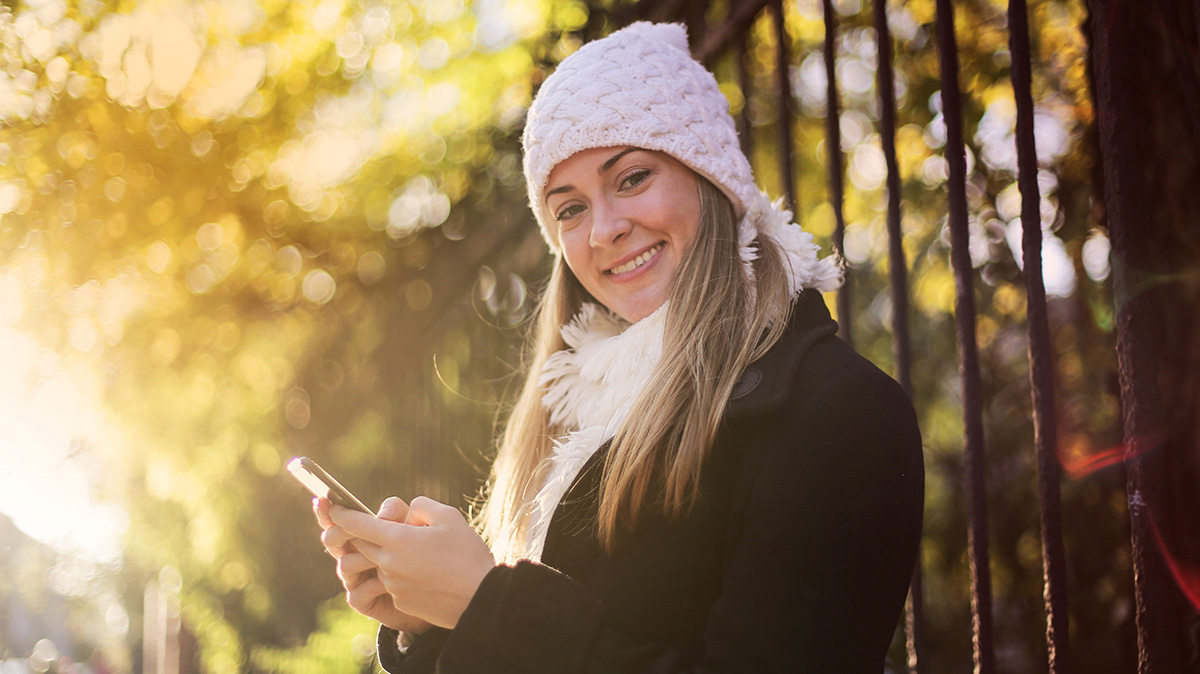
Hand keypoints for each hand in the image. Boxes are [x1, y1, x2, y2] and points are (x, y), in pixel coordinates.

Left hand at [330, 496, 496, 628]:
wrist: (479, 599)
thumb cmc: (468, 555)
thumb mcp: (450, 518)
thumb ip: (421, 506)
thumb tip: (407, 512)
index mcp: (397, 539)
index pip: (356, 524)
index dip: (341, 514)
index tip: (332, 508)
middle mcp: (388, 563)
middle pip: (360, 545)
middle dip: (362, 535)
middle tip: (374, 527)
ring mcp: (392, 585)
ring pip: (378, 564)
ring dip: (386, 555)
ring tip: (415, 552)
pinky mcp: (400, 601)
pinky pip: (392, 583)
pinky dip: (400, 575)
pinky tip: (426, 574)